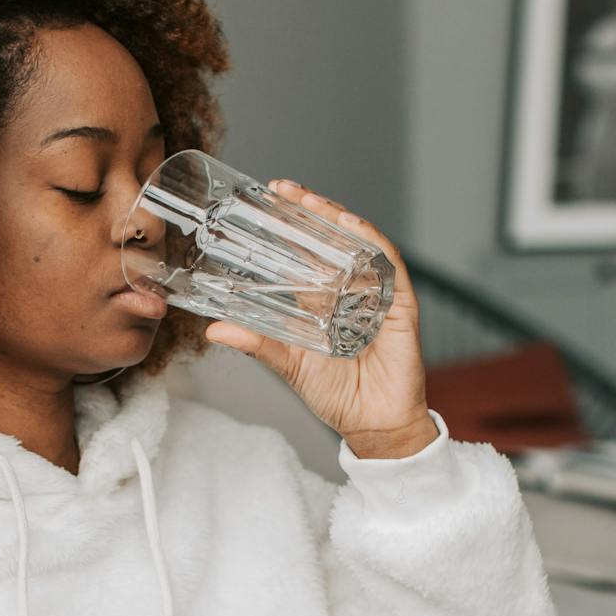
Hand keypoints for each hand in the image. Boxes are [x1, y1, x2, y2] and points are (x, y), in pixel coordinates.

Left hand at [200, 180, 433, 452]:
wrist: (372, 425)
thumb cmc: (337, 395)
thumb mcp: (289, 364)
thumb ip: (257, 343)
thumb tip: (214, 330)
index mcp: (325, 299)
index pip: (308, 252)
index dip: (291, 225)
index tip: (267, 201)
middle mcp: (352, 290)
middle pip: (333, 239)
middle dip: (310, 211)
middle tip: (283, 190)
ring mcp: (378, 294)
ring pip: (360, 243)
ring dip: (336, 218)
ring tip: (310, 202)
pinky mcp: (401, 305)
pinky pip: (390, 265)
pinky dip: (373, 241)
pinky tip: (352, 225)